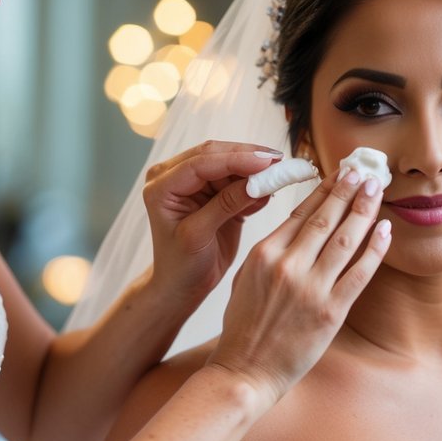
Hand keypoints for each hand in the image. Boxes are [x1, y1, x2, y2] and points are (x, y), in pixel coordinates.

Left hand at [142, 140, 283, 309]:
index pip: (201, 162)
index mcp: (161, 186)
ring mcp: (194, 182)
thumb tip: (256, 182)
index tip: (266, 161)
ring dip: (255, 171)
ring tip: (280, 177)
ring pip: (230, 164)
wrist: (182, 284)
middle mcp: (174, 177)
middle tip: (280, 162)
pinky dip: (254, 185)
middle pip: (216, 155)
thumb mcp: (199, 236)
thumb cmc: (181, 266)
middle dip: (249, 158)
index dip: (236, 159)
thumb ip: (225, 205)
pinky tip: (268, 193)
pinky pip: (237, 179)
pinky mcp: (212, 191)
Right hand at [208, 167, 390, 404]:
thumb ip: (270, 252)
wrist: (245, 371)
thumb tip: (296, 227)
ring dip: (364, 210)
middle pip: (326, 218)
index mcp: (264, 253)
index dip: (324, 190)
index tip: (339, 174)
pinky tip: (386, 230)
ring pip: (345, 239)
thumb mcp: (245, 279)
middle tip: (365, 171)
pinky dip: (375, 250)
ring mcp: (311, 288)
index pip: (300, 212)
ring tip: (377, 190)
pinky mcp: (330, 311)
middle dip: (348, 190)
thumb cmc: (243, 328)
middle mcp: (288, 266)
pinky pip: (359, 273)